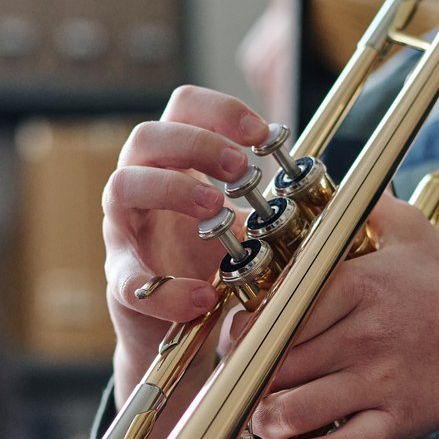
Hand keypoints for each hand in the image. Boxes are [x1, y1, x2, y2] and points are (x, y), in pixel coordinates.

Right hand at [103, 86, 272, 398]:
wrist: (180, 329)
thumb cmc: (208, 264)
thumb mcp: (242, 225)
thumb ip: (268, 201)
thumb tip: (317, 183)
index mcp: (172, 164)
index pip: (182, 109)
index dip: (220, 110)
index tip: (261, 133)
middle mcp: (140, 187)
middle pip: (146, 136)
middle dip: (197, 143)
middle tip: (241, 168)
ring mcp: (123, 231)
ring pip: (122, 186)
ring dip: (172, 189)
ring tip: (215, 210)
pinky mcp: (121, 282)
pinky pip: (129, 278)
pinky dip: (166, 289)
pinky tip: (204, 296)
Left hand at [245, 196, 438, 438]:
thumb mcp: (413, 233)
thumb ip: (367, 205)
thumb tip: (328, 177)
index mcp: (357, 284)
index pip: (277, 310)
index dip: (242, 331)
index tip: (234, 339)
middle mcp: (363, 332)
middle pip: (275, 361)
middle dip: (244, 377)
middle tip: (235, 382)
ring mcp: (379, 380)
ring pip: (295, 407)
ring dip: (262, 419)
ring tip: (256, 417)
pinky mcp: (394, 420)